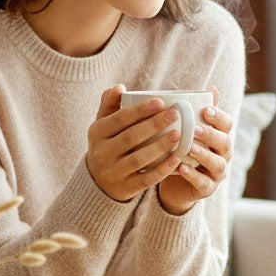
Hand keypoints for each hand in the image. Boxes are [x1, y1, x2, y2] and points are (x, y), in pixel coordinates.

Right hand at [86, 85, 185, 201]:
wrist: (99, 180)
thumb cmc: (108, 143)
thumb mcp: (103, 123)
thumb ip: (110, 103)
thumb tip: (120, 87)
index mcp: (97, 133)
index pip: (119, 119)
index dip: (140, 110)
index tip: (160, 102)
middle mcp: (102, 153)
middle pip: (130, 138)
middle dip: (154, 125)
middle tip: (175, 114)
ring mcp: (113, 172)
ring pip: (138, 159)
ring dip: (159, 146)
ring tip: (178, 134)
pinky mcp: (126, 188)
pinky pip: (146, 179)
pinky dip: (162, 170)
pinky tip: (176, 159)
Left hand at [157, 88, 232, 215]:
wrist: (177, 183)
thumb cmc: (185, 150)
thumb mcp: (191, 130)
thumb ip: (200, 111)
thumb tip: (212, 88)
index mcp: (220, 137)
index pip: (227, 124)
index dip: (219, 117)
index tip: (205, 109)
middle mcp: (223, 155)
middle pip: (225, 143)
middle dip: (211, 135)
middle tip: (195, 128)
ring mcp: (217, 173)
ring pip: (218, 164)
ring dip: (204, 155)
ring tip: (190, 148)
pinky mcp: (207, 189)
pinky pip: (204, 184)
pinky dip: (193, 176)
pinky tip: (182, 168)